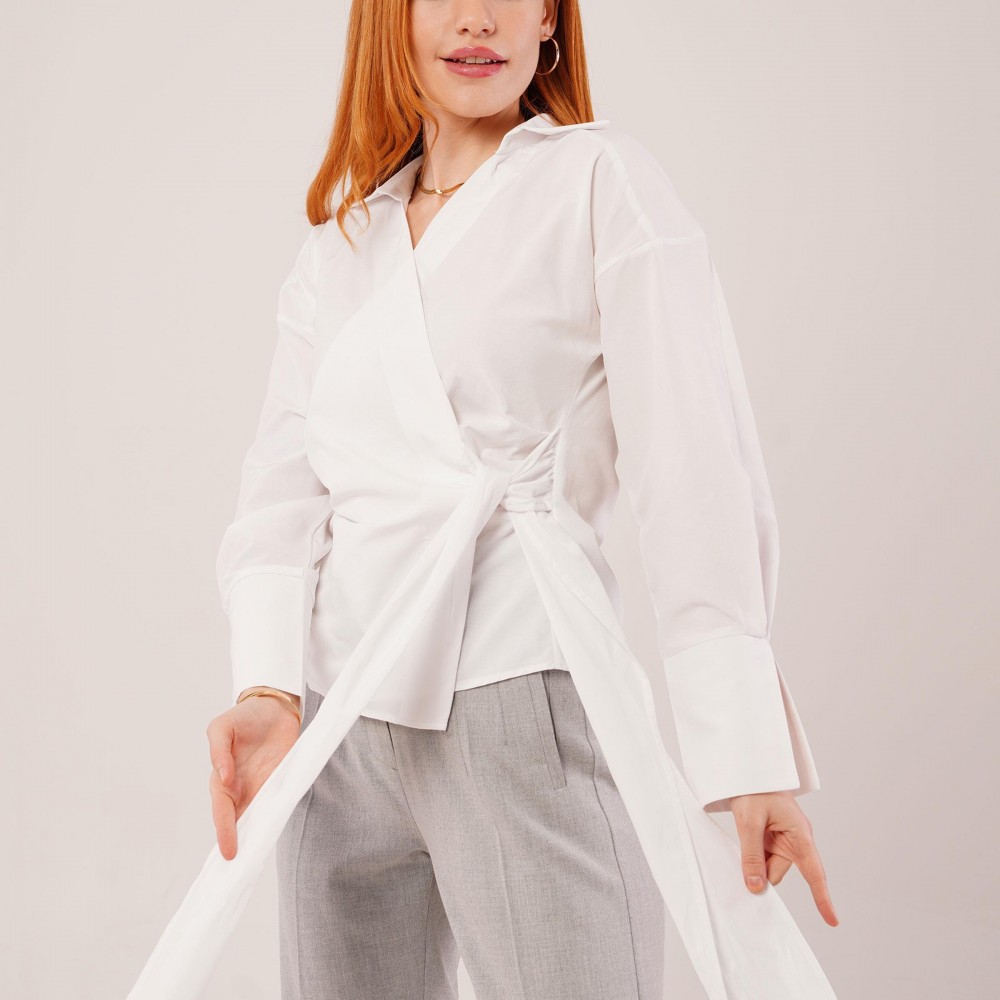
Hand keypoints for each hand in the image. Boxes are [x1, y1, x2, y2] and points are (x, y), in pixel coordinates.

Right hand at [206, 694, 301, 859]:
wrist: (275, 706)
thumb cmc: (245, 716)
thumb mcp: (222, 727)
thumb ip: (218, 750)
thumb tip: (222, 777)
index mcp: (222, 778)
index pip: (222, 810)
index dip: (225, 831)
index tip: (228, 853)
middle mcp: (241, 787)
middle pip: (238, 821)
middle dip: (237, 843)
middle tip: (240, 868)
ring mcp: (262, 786)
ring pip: (258, 816)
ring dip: (258, 835)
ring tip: (259, 859)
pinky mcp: (281, 780)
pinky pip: (278, 803)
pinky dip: (277, 817)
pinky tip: (278, 832)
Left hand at [730, 790, 838, 925]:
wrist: (749, 770)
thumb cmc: (755, 790)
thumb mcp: (749, 822)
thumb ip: (752, 855)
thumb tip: (756, 888)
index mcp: (801, 835)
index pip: (815, 873)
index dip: (822, 899)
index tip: (833, 921)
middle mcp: (796, 841)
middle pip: (778, 873)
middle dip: (761, 872)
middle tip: (744, 854)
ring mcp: (784, 841)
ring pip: (768, 867)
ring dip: (754, 862)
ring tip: (744, 835)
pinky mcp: (773, 839)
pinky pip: (763, 859)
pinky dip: (752, 858)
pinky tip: (744, 843)